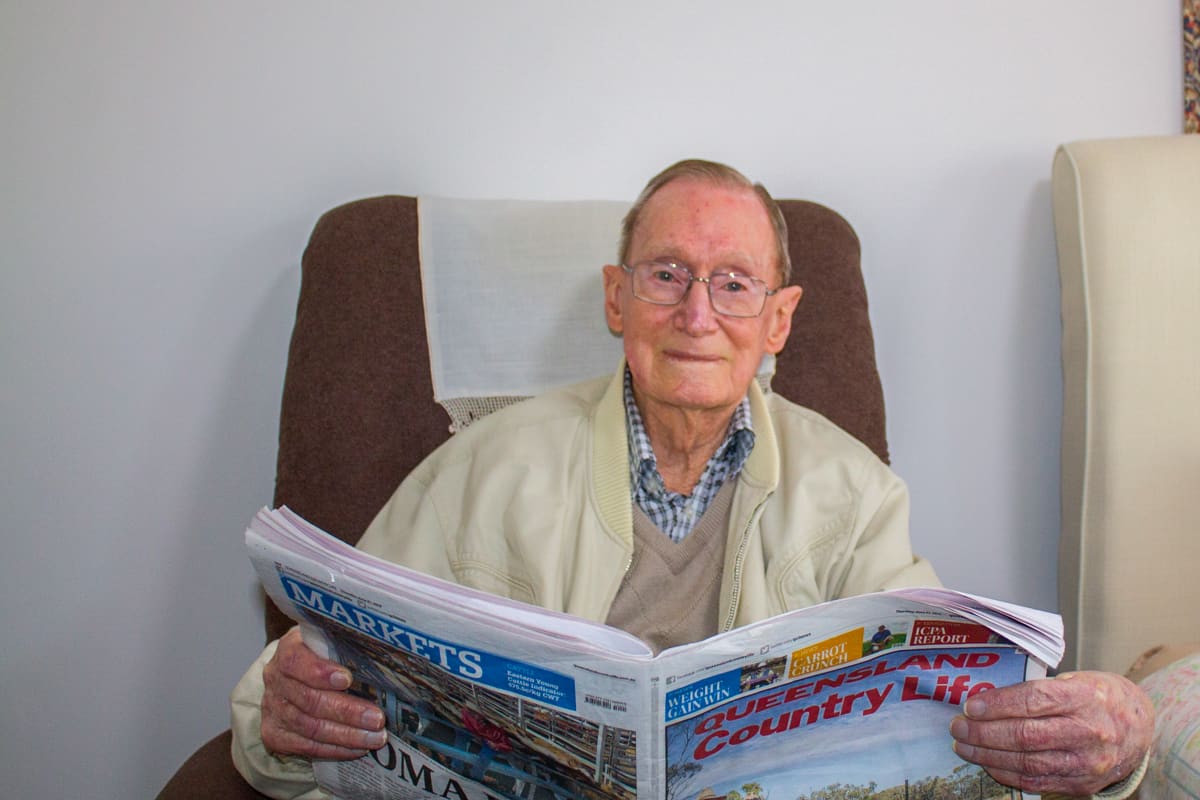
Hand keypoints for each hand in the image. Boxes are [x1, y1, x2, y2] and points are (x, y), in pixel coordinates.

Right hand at [261, 626, 386, 758]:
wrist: (292, 681)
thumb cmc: (319, 658)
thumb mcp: (328, 644)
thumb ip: (346, 648)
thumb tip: (384, 658)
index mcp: (288, 650)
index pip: (297, 661)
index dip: (320, 672)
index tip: (347, 679)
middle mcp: (276, 679)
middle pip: (310, 700)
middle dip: (347, 711)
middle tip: (377, 719)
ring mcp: (273, 709)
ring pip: (310, 727)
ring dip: (347, 735)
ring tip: (375, 737)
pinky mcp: (275, 735)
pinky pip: (307, 746)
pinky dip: (335, 749)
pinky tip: (358, 748)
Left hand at [949, 671, 1153, 794]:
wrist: (1140, 727)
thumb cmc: (1099, 697)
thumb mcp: (1076, 679)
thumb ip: (1039, 689)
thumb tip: (986, 697)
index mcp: (1085, 697)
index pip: (1034, 700)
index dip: (998, 704)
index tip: (970, 706)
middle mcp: (1089, 732)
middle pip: (1026, 735)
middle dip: (984, 733)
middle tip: (957, 727)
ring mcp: (1087, 762)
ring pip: (1028, 763)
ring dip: (988, 755)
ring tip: (964, 745)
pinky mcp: (1083, 784)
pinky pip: (1037, 782)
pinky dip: (1007, 773)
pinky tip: (988, 762)